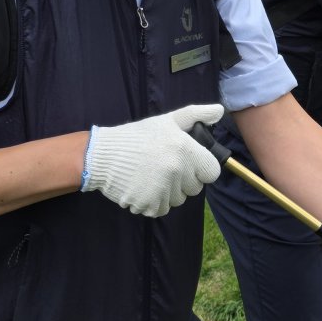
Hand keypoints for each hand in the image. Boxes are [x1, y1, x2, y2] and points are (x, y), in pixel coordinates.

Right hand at [81, 103, 224, 216]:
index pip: (212, 172)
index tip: (188, 164)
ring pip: (178, 200)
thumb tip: (219, 111)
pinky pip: (162, 209)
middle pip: (195, 188)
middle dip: (184, 181)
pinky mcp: (149, 204)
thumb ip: (196, 115)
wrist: (102, 155)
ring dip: (169, 192)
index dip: (201, 168)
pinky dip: (154, 202)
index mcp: (184, 149)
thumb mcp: (167, 120)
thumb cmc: (137, 137)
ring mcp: (162, 189)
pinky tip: (143, 186)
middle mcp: (176, 170)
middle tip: (164, 167)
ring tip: (151, 176)